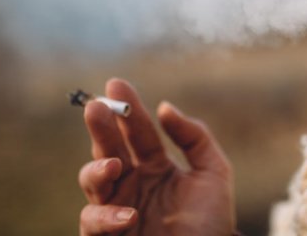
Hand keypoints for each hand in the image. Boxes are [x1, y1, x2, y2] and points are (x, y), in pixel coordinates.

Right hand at [78, 78, 234, 234]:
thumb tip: (164, 107)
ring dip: (96, 169)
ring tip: (114, 165)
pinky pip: (93, 223)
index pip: (139, 132)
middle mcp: (133, 184)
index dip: (128, 108)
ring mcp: (118, 210)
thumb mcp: (213, 173)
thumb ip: (194, 137)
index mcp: (156, 167)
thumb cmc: (212, 223)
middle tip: (95, 107)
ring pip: (92, 181)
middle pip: (109, 148)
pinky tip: (128, 215)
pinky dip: (107, 217)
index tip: (116, 84)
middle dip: (101, 127)